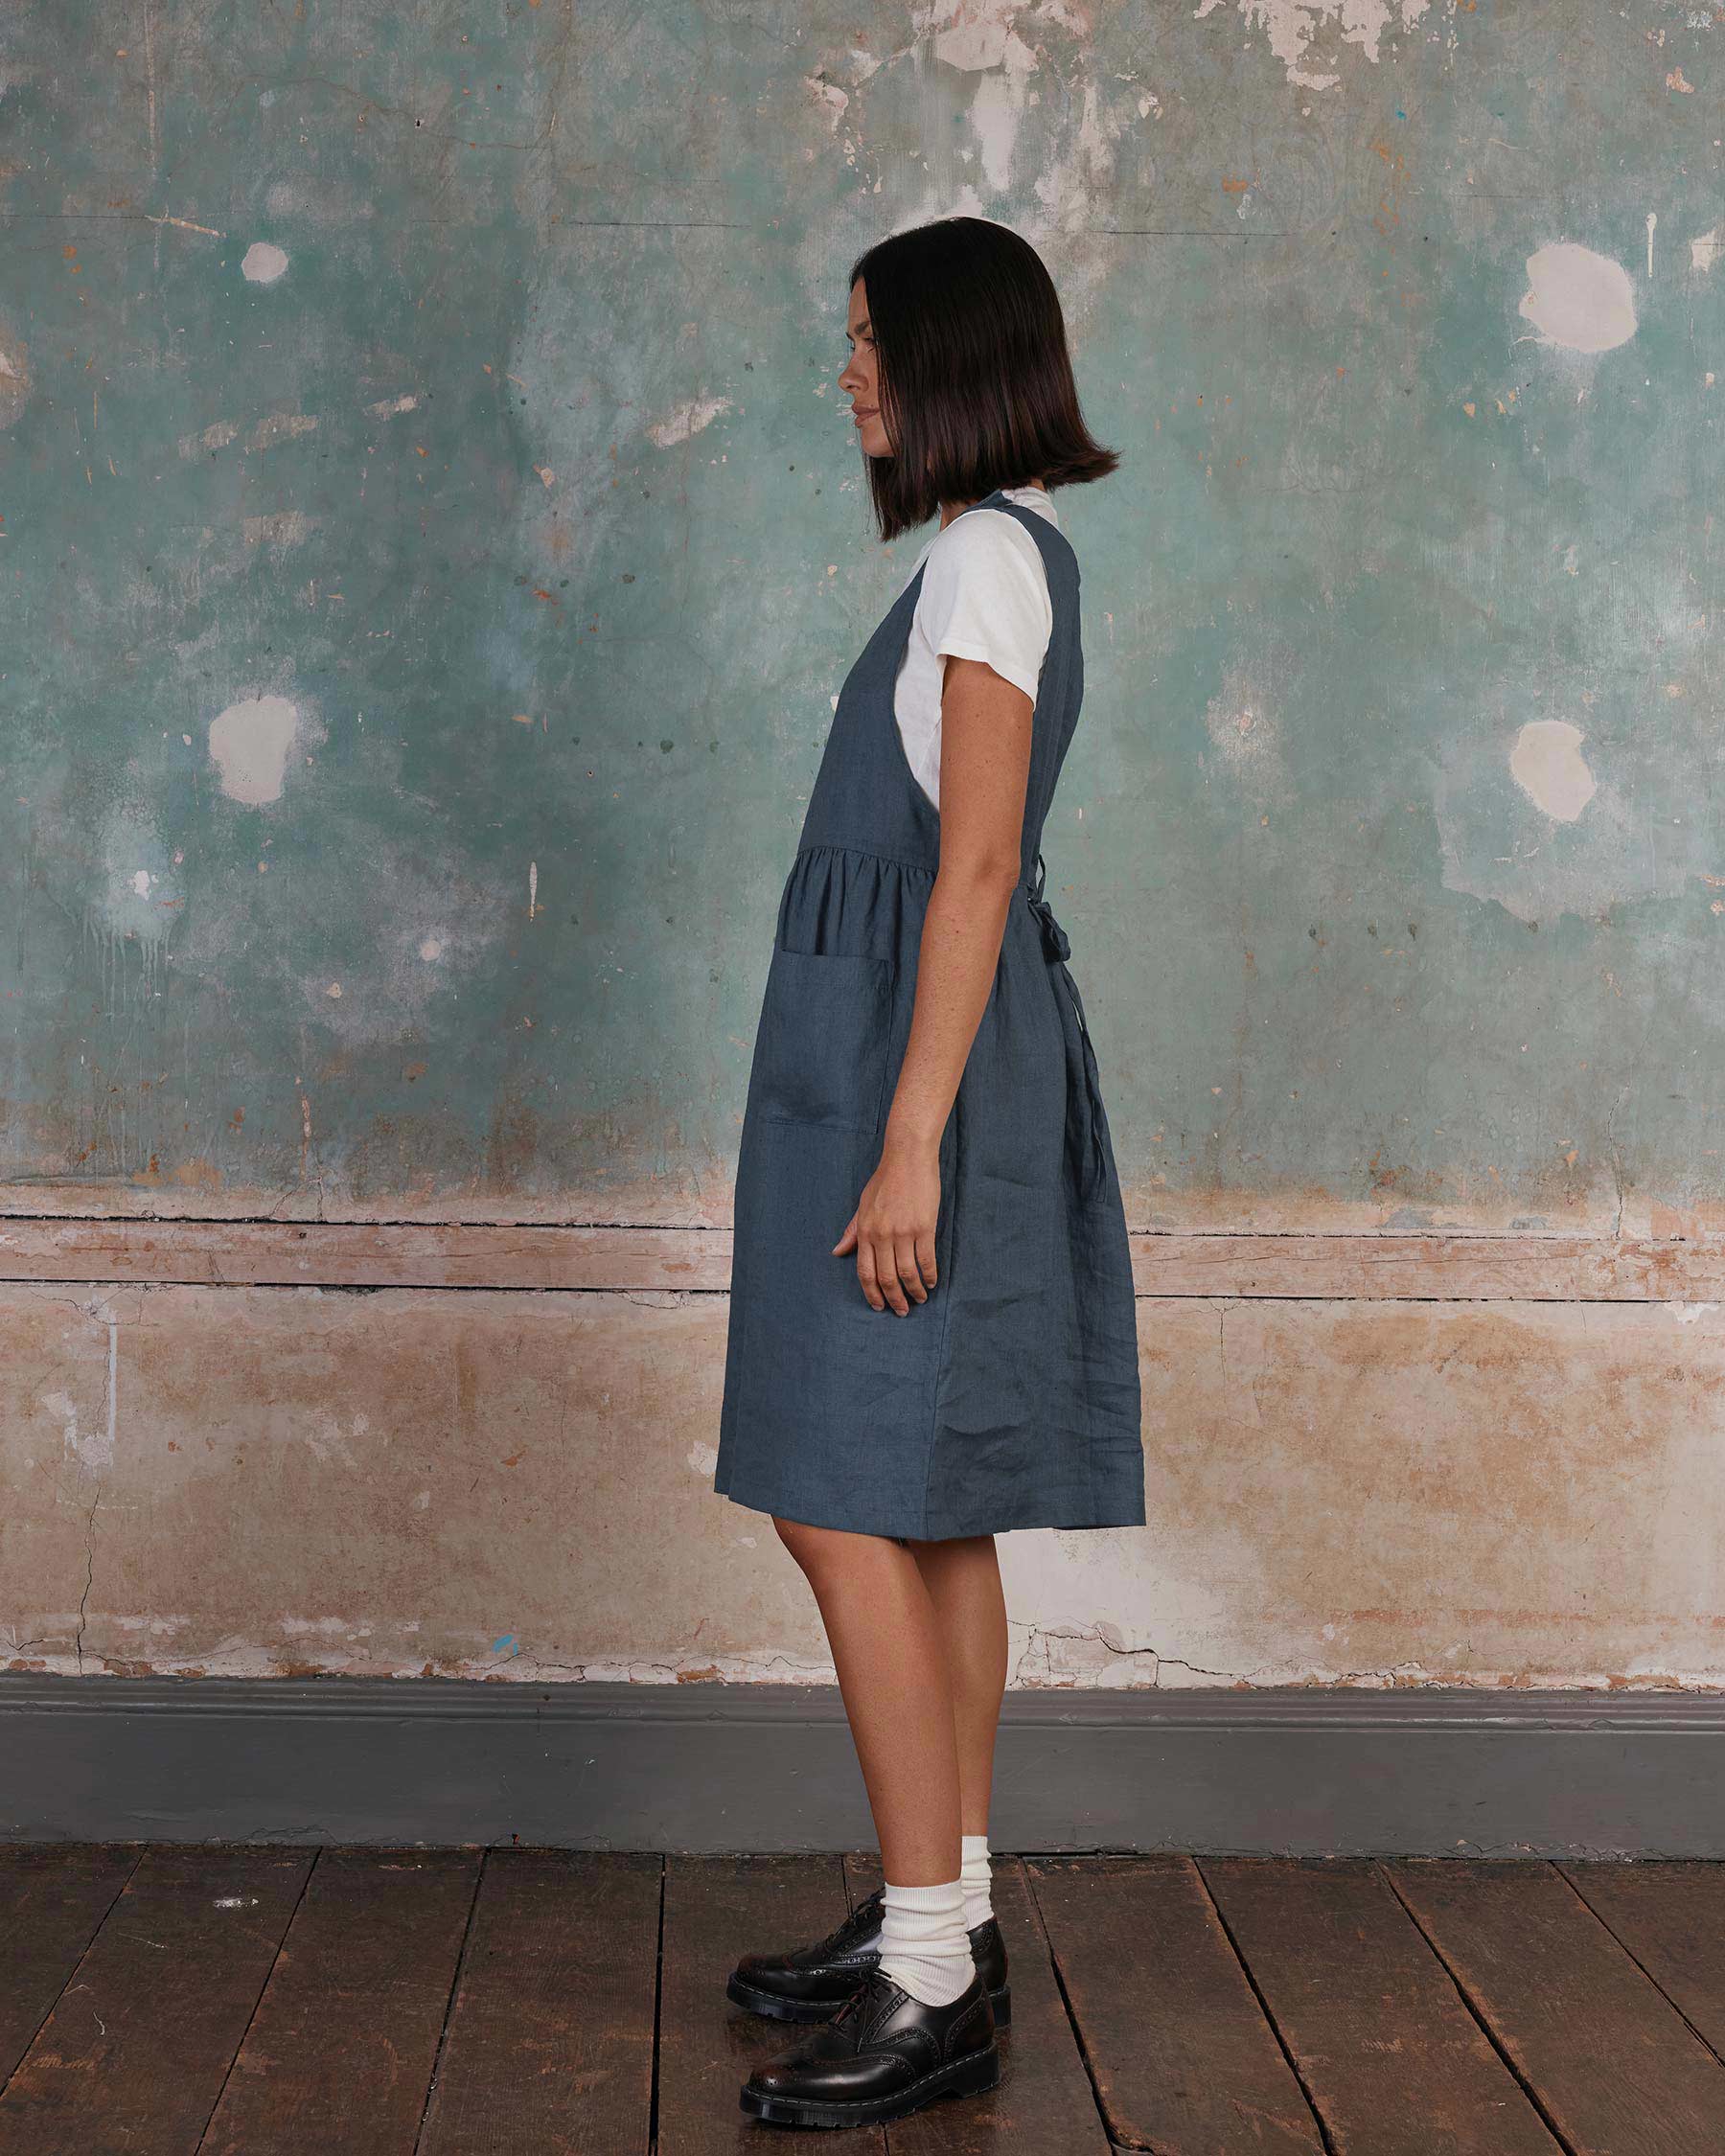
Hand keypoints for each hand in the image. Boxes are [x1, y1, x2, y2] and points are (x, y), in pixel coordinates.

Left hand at [832, 1131, 940, 1313]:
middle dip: (894, 1299)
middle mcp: (882, 1235)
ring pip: (907, 1273)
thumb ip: (852, 1231)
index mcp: (865, 1231)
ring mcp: (903, 1232)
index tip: (879, 1306)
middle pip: (886, 1278)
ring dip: (914, 1291)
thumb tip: (837, 1252)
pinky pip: (926, 1259)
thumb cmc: (885, 1181)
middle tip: (902, 1311)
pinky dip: (929, 1275)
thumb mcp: (862, 1205)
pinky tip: (932, 1282)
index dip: (872, 1293)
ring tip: (920, 1299)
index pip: (865, 1272)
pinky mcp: (924, 1227)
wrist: (907, 1159)